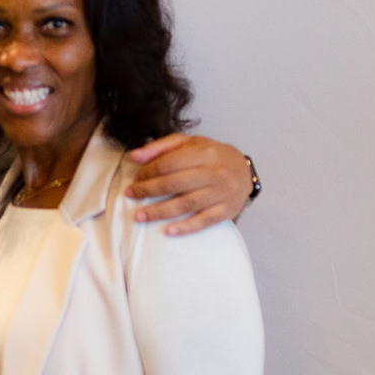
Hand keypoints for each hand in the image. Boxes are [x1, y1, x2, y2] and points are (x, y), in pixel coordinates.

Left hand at [124, 134, 251, 235]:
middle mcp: (214, 172)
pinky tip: (168, 231)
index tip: (136, 180)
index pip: (168, 164)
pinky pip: (204, 221)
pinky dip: (186, 227)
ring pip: (186, 204)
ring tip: (140, 216)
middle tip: (130, 196)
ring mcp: (221, 192)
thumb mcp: (188, 143)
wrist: (244, 170)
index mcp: (204, 152)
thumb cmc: (210, 155)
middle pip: (174, 184)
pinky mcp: (227, 210)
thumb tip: (134, 156)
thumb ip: (160, 148)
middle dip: (148, 191)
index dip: (148, 173)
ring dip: (160, 212)